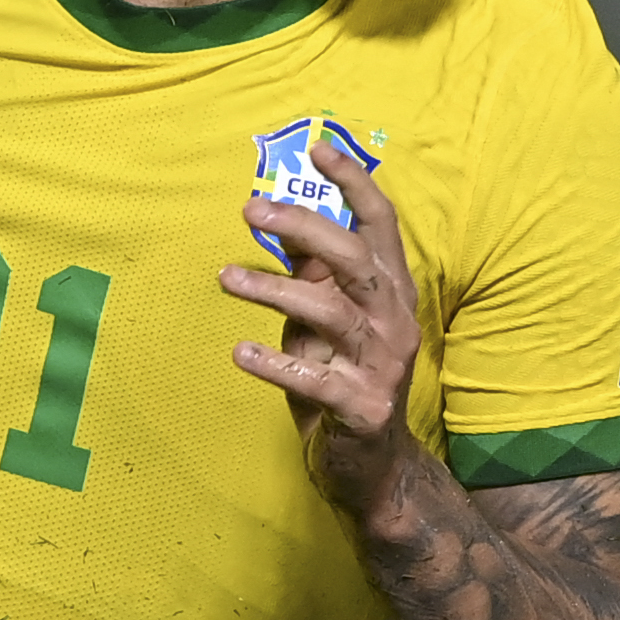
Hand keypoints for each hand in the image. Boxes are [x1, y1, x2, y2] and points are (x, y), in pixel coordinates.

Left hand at [221, 136, 422, 515]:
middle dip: (302, 226)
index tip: (319, 150)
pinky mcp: (362, 408)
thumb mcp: (327, 323)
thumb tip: (280, 225)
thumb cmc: (344, 381)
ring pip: (330, 313)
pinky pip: (315, 379)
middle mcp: (394, 321)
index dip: (355, 184)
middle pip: (354, 259)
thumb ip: (314, 279)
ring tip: (225, 278)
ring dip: (273, 290)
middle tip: (249, 209)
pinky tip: (240, 353)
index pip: (382, 225)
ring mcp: (381, 365)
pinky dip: (276, 363)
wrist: (375, 469)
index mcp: (391, 292)